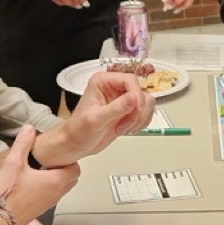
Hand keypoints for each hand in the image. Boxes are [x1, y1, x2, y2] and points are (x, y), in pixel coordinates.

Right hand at [0, 126, 78, 224]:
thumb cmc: (5, 195)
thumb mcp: (13, 163)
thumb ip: (23, 144)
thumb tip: (29, 130)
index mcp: (55, 181)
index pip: (76, 169)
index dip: (69, 160)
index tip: (58, 154)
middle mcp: (55, 194)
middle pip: (71, 180)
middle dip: (65, 169)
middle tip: (51, 161)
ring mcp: (47, 204)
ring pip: (61, 190)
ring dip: (56, 180)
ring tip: (40, 171)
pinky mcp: (38, 211)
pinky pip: (50, 198)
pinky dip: (47, 190)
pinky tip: (31, 184)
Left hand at [35, 71, 155, 163]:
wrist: (76, 144)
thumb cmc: (78, 131)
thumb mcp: (95, 119)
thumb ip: (116, 108)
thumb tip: (134, 98)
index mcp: (103, 82)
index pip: (130, 80)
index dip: (136, 95)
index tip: (136, 111)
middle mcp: (114, 87)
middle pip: (141, 91)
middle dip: (138, 110)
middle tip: (126, 123)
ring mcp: (122, 99)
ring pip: (147, 102)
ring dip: (139, 118)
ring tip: (123, 128)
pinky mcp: (128, 111)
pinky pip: (146, 112)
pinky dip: (141, 123)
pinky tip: (127, 129)